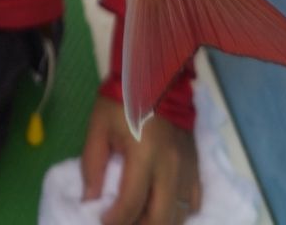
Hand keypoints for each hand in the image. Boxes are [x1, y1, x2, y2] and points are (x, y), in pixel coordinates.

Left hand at [81, 96, 200, 224]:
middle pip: (160, 220)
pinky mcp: (196, 166)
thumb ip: (92, 165)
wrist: (157, 76)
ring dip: (157, 223)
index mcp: (144, 156)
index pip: (131, 205)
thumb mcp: (99, 126)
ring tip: (138, 218)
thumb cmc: (124, 99)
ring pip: (179, 217)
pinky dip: (178, 214)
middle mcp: (170, 168)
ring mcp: (187, 169)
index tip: (101, 222)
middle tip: (120, 222)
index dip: (114, 222)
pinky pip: (193, 204)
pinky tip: (161, 209)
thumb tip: (90, 200)